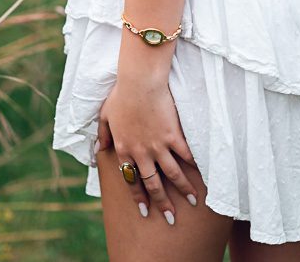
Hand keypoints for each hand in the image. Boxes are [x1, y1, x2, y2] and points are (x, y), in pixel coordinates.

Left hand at [96, 72, 198, 222]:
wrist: (139, 82)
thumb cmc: (121, 95)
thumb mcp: (105, 114)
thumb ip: (102, 134)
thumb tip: (97, 150)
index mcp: (124, 149)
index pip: (131, 179)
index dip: (138, 196)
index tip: (144, 210)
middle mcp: (141, 153)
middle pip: (153, 184)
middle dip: (162, 203)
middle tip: (170, 217)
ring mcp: (158, 146)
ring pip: (172, 175)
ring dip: (183, 190)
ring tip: (193, 201)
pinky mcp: (173, 136)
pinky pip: (185, 155)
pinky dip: (194, 166)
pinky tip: (202, 175)